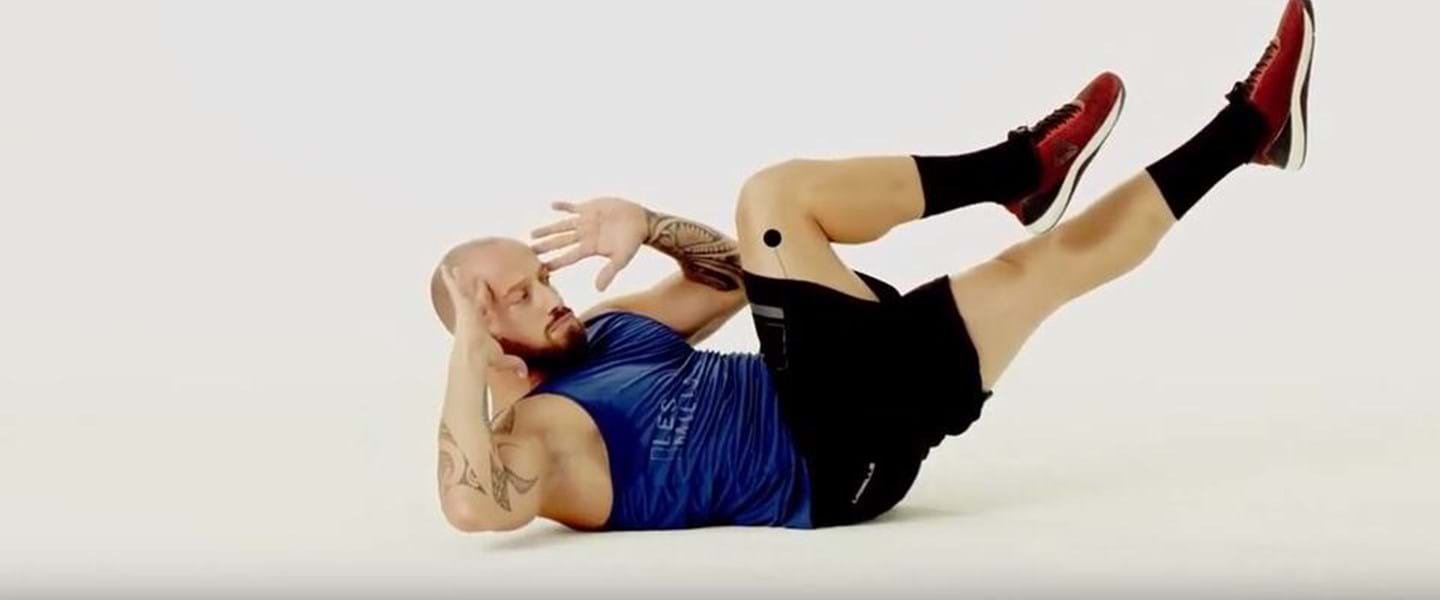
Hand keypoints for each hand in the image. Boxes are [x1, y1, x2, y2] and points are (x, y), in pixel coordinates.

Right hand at [438, 264, 528, 377]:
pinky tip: (444, 269)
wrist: (473, 353)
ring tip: (454, 269)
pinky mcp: (460, 304)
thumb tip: (524, 374)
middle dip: (472, 288)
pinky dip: (449, 279)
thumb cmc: (484, 357)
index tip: (484, 300)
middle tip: (472, 278)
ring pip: (462, 291)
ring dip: (458, 280)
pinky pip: (454, 288)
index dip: (484, 305)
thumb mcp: (501, 358)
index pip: (482, 312)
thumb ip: (514, 364)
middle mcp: (471, 316)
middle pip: (472, 298)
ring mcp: (465, 310)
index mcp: (479, 326)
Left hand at [529, 197, 648, 290]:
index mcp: (590, 248)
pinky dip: (563, 206)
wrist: (641, 222)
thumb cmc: (633, 241)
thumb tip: (598, 290)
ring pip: (562, 226)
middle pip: (560, 242)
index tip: (540, 269)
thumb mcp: (621, 258)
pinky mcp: (590, 208)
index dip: (554, 263)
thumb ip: (609, 272)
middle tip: (528, 251)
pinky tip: (552, 205)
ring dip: (548, 230)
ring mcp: (586, 221)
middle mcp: (584, 236)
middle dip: (544, 247)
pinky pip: (573, 208)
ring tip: (532, 233)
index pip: (567, 257)